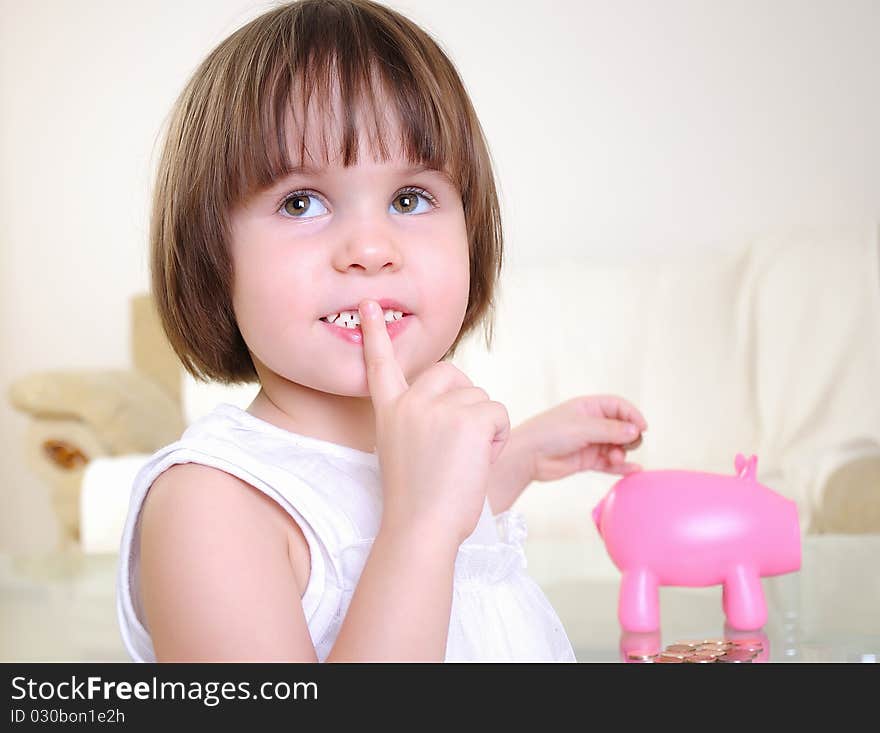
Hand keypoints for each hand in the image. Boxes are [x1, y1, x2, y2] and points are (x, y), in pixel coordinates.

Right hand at [359, 300, 510, 545]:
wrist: (421, 528)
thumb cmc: (418, 502)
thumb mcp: (405, 450)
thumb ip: (422, 420)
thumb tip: (457, 403)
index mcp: (390, 411)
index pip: (380, 364)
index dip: (376, 333)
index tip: (369, 303)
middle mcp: (411, 402)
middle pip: (452, 374)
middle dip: (465, 400)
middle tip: (458, 443)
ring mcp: (439, 407)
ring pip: (481, 398)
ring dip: (484, 428)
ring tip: (463, 461)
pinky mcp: (469, 417)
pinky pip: (499, 413)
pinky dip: (499, 438)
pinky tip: (479, 461)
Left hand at [518, 395, 647, 482]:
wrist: (527, 456)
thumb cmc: (549, 434)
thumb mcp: (582, 427)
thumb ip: (610, 430)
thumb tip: (635, 431)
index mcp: (588, 407)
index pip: (619, 406)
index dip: (633, 415)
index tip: (642, 428)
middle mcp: (591, 423)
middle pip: (622, 427)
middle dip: (628, 437)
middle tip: (627, 445)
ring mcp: (590, 442)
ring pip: (617, 446)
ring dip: (621, 453)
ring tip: (614, 458)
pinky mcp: (587, 460)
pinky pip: (610, 463)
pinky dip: (621, 467)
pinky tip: (633, 470)